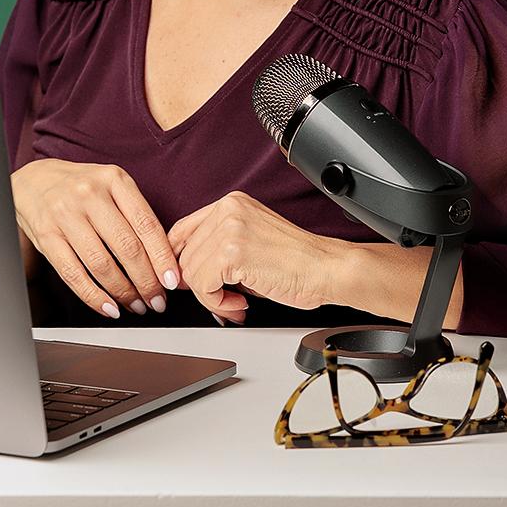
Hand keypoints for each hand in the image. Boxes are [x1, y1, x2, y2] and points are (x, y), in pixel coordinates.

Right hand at [10, 158, 179, 318]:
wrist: (33, 181)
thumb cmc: (81, 188)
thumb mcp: (111, 186)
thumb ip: (135, 214)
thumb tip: (163, 260)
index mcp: (114, 179)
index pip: (146, 224)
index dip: (162, 258)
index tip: (172, 281)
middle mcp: (90, 194)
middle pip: (127, 247)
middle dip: (146, 282)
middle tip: (157, 301)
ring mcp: (66, 214)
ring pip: (101, 264)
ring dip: (123, 292)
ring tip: (136, 306)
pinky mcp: (46, 236)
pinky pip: (73, 274)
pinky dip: (94, 296)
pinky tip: (109, 307)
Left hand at [167, 191, 347, 324]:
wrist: (326, 269)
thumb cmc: (297, 261)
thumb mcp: (250, 241)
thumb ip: (218, 247)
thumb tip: (186, 272)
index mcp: (231, 203)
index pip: (182, 230)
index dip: (180, 260)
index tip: (188, 280)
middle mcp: (227, 210)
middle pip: (183, 255)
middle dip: (199, 285)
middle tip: (222, 299)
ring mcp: (229, 230)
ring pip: (190, 273)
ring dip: (210, 297)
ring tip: (235, 302)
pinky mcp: (231, 254)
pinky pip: (203, 287)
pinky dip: (218, 303)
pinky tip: (241, 302)